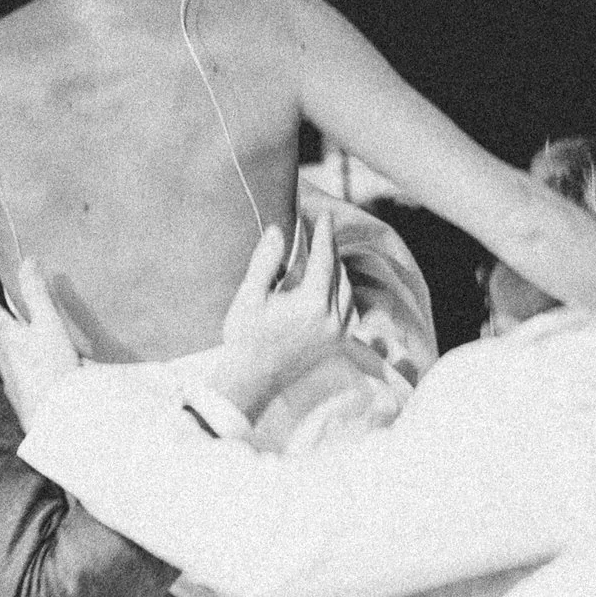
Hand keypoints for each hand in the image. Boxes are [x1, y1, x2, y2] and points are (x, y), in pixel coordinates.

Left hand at [0, 260, 82, 428]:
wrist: (53, 414)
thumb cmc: (52, 365)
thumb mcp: (49, 323)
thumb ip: (37, 293)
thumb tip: (27, 260)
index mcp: (9, 336)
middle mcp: (4, 358)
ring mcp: (10, 380)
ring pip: (1, 359)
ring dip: (0, 348)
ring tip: (2, 343)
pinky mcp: (19, 399)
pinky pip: (12, 379)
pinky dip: (13, 370)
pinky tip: (20, 376)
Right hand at [212, 220, 347, 416]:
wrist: (251, 381)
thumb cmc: (246, 338)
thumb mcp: (250, 296)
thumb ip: (266, 261)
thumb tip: (278, 230)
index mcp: (313, 304)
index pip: (324, 259)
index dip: (324, 234)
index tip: (325, 215)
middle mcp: (332, 319)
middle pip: (339, 273)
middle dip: (330, 249)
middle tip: (321, 230)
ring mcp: (337, 334)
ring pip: (348, 292)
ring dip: (339, 270)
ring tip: (326, 254)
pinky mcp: (336, 345)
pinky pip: (350, 312)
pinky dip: (345, 295)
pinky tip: (335, 287)